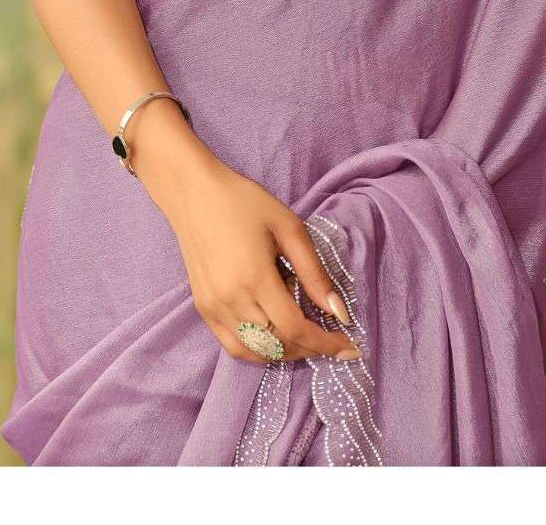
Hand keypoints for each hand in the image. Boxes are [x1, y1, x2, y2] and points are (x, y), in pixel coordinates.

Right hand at [154, 151, 361, 364]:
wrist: (194, 193)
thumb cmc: (245, 202)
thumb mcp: (288, 227)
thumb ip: (314, 272)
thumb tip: (339, 313)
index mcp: (255, 278)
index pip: (295, 329)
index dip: (325, 343)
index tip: (351, 347)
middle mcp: (231, 301)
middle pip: (278, 345)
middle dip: (311, 348)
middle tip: (333, 339)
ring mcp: (213, 308)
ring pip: (256, 352)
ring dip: (286, 353)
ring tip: (307, 338)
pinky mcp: (203, 309)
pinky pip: (234, 346)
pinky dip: (259, 351)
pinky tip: (276, 336)